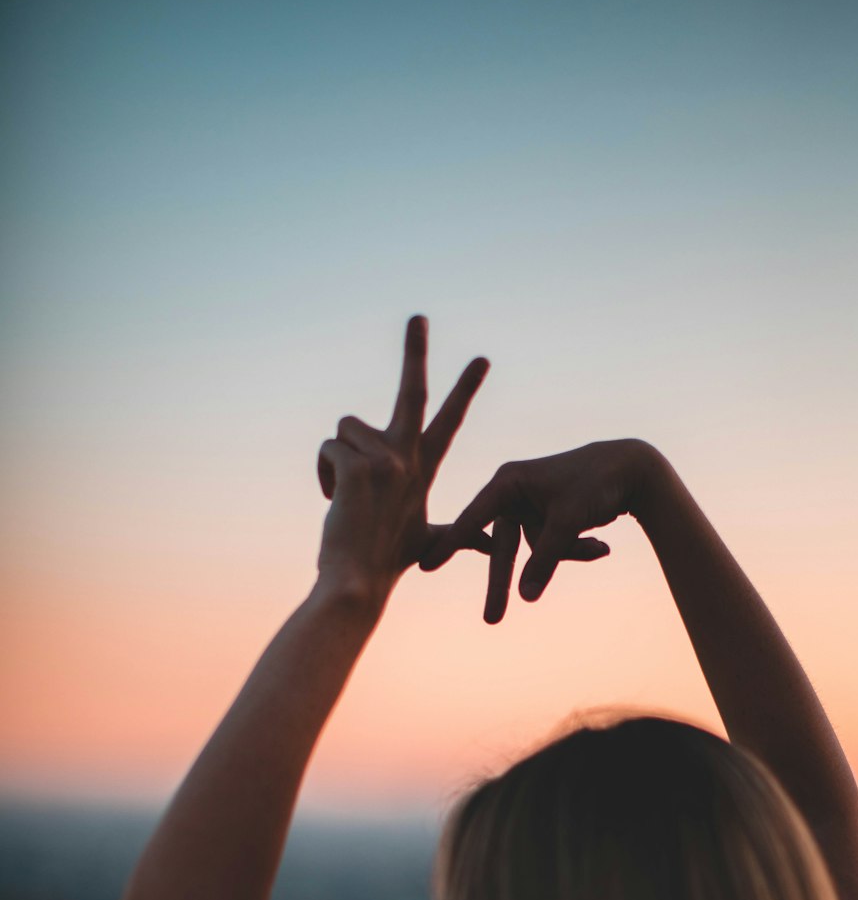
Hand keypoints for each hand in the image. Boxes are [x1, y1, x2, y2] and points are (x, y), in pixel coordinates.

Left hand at [316, 315, 490, 603]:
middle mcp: (409, 456)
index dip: (464, 389)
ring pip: (347, 427)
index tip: (480, 359)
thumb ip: (459, 535)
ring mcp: (387, 458)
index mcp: (422, 468)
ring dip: (337, 458)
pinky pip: (330, 446)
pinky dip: (324, 472)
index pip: (447, 420)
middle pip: (413, 390)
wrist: (358, 582)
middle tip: (418, 317)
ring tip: (344, 495)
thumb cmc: (385, 562)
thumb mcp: (429, 542)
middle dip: (417, 350)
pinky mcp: (360, 464)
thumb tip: (492, 545)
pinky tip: (335, 499)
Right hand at [419, 438, 650, 622]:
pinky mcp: (549, 517)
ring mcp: (532, 507)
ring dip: (569, 553)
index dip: (451, 543)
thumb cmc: (596, 482)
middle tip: (492, 620)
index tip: (426, 564)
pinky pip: (554, 545)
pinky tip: (603, 545)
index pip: (474, 518)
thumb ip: (545, 559)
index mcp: (508, 482)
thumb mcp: (567, 521)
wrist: (633, 468)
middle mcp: (514, 493)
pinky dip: (577, 548)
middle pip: (504, 547)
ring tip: (601, 549)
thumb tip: (527, 597)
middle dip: (506, 582)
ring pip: (538, 549)